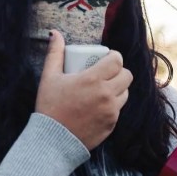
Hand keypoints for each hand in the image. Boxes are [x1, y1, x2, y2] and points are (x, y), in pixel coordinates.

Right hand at [35, 30, 132, 150]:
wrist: (52, 141)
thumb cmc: (49, 107)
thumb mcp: (49, 78)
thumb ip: (54, 54)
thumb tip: (55, 34)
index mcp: (93, 79)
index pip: (117, 60)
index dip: (114, 57)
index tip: (107, 58)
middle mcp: (106, 94)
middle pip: (127, 75)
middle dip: (119, 72)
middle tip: (107, 73)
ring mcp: (111, 111)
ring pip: (125, 93)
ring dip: (118, 88)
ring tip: (105, 89)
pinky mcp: (112, 125)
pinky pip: (118, 110)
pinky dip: (112, 106)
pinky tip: (100, 106)